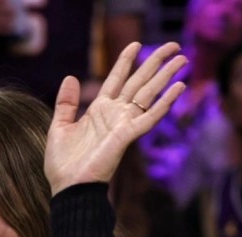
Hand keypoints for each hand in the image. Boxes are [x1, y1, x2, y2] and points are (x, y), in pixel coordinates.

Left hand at [44, 42, 186, 195]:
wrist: (68, 188)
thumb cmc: (63, 164)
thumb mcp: (59, 127)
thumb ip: (66, 103)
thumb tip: (71, 77)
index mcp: (98, 111)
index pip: (115, 80)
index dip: (125, 61)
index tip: (135, 44)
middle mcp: (114, 115)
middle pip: (138, 82)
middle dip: (154, 63)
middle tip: (173, 45)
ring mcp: (122, 125)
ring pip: (147, 94)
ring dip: (165, 76)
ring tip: (182, 59)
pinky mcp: (127, 136)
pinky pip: (149, 116)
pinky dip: (164, 103)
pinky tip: (178, 87)